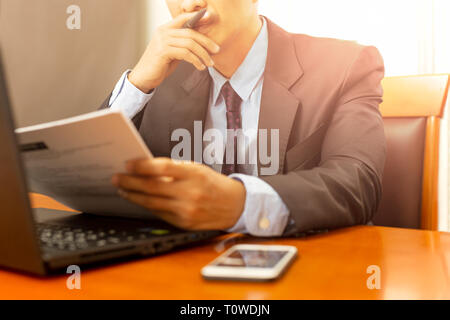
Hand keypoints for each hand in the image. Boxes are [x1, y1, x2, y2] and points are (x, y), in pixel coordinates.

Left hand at [111, 158, 245, 230]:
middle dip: (130, 182)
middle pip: (152, 187)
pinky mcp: (184, 223)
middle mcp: (190, 193)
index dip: (142, 165)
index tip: (128, 164)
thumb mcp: (198, 170)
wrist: (235, 206)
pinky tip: (140, 201)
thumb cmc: (214, 184)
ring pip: (152, 203)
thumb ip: (174, 170)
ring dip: (134, 196)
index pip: (162, 167)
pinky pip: (160, 214)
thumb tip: (146, 170)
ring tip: (123, 190)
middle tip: (117, 178)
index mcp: (194, 174)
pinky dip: (147, 206)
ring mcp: (186, 210)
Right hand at [128, 12, 219, 92]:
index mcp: (165, 29)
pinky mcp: (163, 51)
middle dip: (206, 42)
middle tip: (216, 50)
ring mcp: (162, 41)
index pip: (183, 18)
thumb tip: (200, 41)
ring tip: (210, 63)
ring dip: (203, 54)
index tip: (209, 17)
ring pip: (190, 43)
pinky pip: (185, 53)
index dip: (197, 17)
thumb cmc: (159, 65)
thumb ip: (182, 44)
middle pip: (190, 32)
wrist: (144, 77)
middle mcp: (163, 32)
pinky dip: (195, 60)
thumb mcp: (172, 51)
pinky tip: (200, 66)